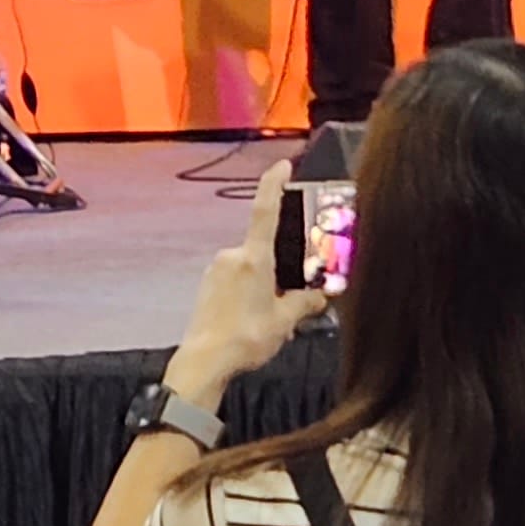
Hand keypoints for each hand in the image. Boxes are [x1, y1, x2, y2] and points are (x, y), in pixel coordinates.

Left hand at [167, 159, 326, 401]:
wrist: (204, 360)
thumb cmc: (244, 338)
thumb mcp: (284, 321)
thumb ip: (304, 303)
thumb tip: (319, 296)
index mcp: (253, 258)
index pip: (265, 211)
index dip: (274, 184)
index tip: (283, 166)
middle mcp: (232, 256)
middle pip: (264, 251)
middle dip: (281, 271)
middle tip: (292, 299)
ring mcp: (217, 270)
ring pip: (251, 269)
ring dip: (265, 287)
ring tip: (273, 321)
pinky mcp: (209, 285)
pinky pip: (237, 281)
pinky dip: (250, 294)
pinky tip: (254, 321)